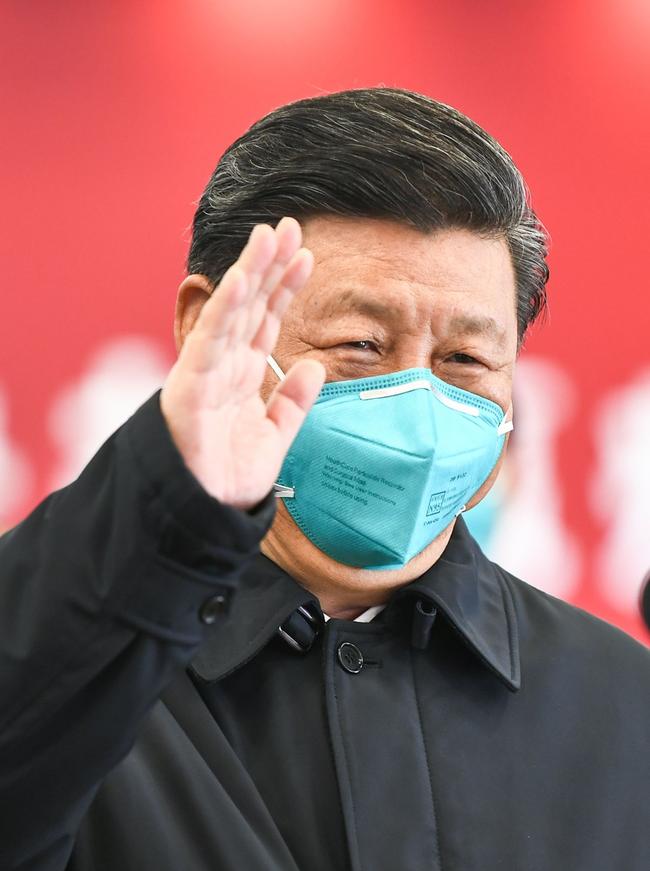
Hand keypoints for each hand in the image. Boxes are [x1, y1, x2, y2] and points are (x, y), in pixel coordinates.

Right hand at [160, 218, 324, 509]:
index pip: (266, 320)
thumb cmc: (230, 478)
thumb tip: (314, 365)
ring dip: (249, 272)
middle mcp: (224, 366)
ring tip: (269, 234)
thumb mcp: (275, 436)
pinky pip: (209, 342)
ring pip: (230, 313)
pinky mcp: (190, 387)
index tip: (306, 254)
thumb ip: (293, 402)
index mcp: (243, 375)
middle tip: (289, 225)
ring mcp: (206, 373)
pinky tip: (241, 280)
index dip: (285, 287)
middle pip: (250, 306)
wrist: (204, 516)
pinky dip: (224, 311)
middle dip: (269, 265)